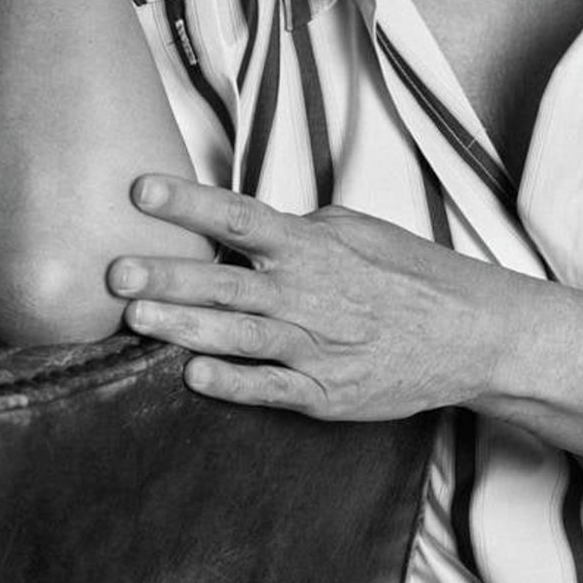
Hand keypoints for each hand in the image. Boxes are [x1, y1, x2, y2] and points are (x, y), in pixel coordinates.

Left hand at [108, 175, 505, 418]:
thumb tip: (251, 226)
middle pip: (225, 280)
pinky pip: (269, 388)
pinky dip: (232, 383)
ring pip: (237, 335)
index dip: (188, 204)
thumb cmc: (409, 274)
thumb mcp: (357, 230)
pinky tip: (192, 377)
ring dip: (184, 326)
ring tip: (136, 316)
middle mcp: (306, 293)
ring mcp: (313, 346)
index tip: (141, 190)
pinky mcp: (323, 392)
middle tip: (114, 269)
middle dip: (168, 273)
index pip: (238, 217)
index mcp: (312, 245)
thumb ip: (300, 228)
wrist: (468, 333)